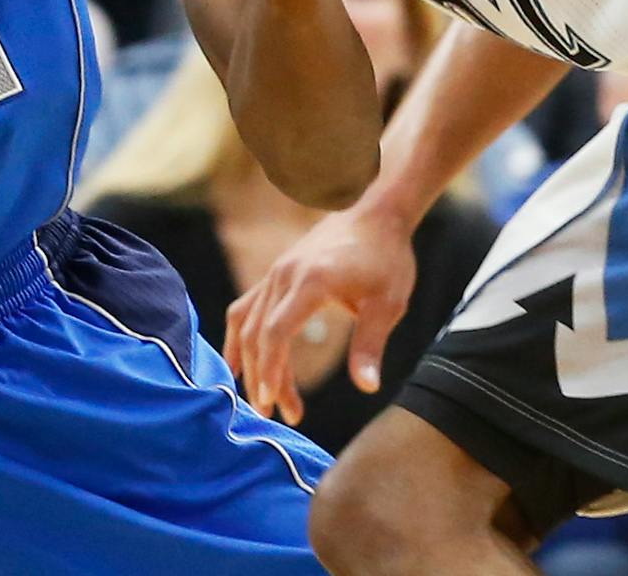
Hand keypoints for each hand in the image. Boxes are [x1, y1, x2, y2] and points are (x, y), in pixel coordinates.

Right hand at [224, 201, 417, 423]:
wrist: (374, 211)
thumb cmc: (386, 257)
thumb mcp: (388, 303)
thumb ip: (371, 345)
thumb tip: (367, 388)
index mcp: (311, 281)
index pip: (275, 331)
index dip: (270, 369)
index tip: (272, 403)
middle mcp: (284, 275)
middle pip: (257, 333)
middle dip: (263, 377)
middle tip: (278, 416)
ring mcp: (276, 272)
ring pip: (246, 322)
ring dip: (250, 362)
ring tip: (262, 399)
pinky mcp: (276, 274)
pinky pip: (246, 307)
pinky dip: (239, 336)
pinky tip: (240, 363)